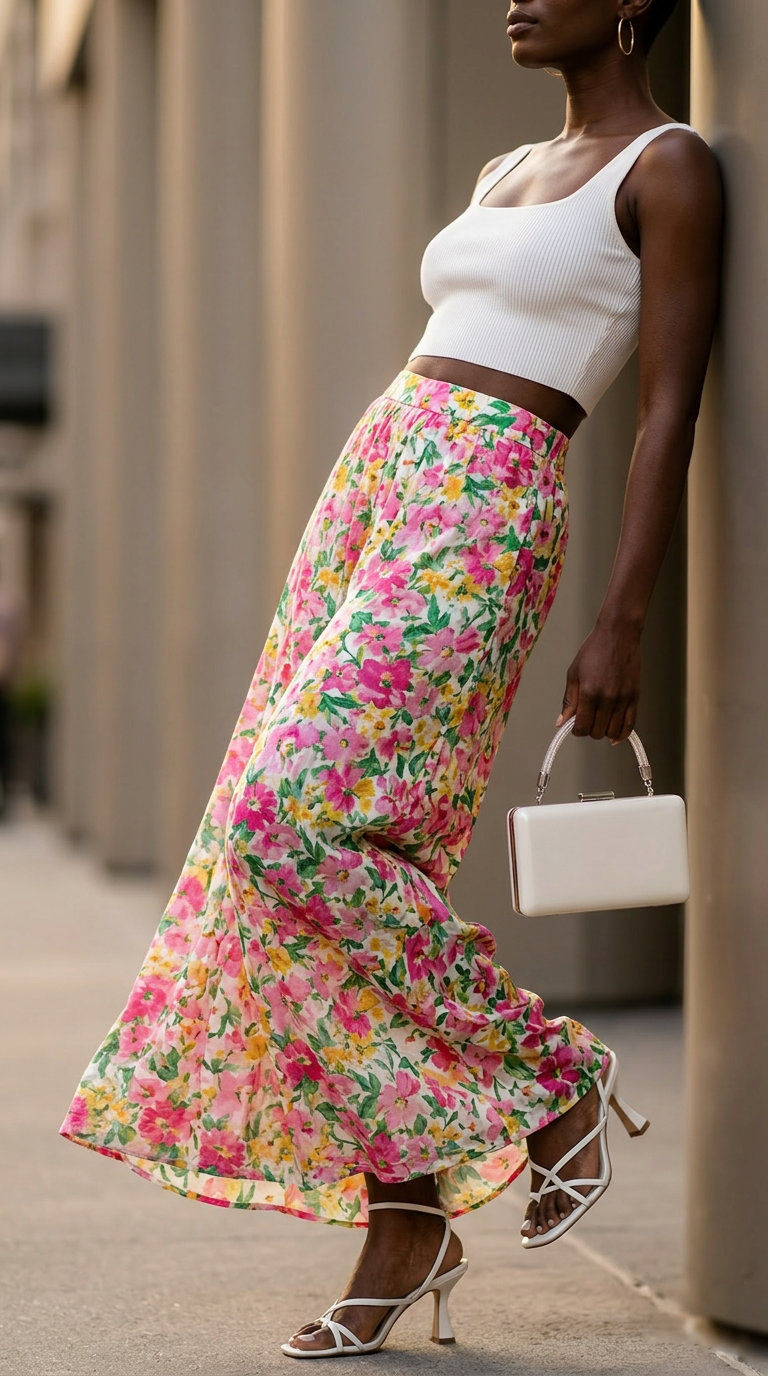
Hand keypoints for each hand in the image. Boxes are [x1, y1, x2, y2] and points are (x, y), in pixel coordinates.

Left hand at [555, 620, 641, 742]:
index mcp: (589, 692)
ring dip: (603, 731)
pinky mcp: (635, 697)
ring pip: (612, 731)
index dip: (575, 730)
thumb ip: (568, 700)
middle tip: (586, 719)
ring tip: (599, 721)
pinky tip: (614, 736)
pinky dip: (621, 734)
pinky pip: (630, 725)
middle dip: (588, 730)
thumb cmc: (594, 650)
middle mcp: (607, 698)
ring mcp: (623, 699)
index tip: (574, 725)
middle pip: (596, 732)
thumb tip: (561, 722)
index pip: (581, 726)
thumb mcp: (574, 673)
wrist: (618, 634)